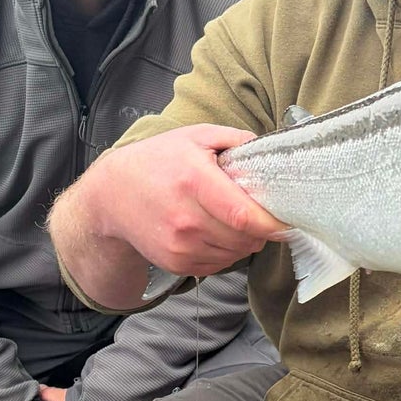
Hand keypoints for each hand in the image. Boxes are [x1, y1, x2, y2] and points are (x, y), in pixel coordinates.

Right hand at [52, 122, 285, 305]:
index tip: (289, 221)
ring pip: (235, 253)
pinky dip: (226, 251)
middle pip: (244, 238)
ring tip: (231, 219)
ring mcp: (179, 245)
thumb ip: (236, 140)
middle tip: (259, 213)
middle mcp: (186, 219)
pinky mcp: (175, 262)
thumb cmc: (159, 160)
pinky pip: (219, 264)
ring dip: (244, 241)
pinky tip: (214, 231)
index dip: (273, 224)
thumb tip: (273, 152)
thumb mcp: (196, 136)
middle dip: (261, 229)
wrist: (111, 195)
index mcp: (194, 181)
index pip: (244, 216)